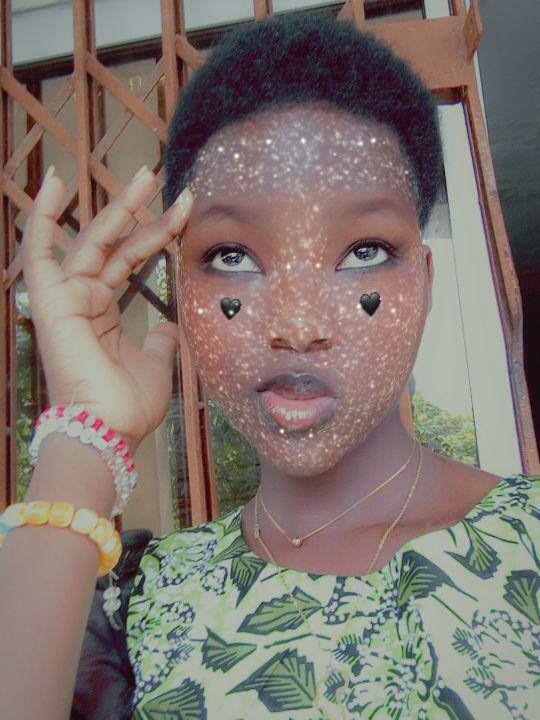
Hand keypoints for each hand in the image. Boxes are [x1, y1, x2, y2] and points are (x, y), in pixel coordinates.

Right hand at [21, 165, 192, 448]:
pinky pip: (41, 251)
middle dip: (139, 210)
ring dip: (117, 207)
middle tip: (159, 177)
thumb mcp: (157, 364)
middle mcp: (84, 300)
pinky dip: (44, 217)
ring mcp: (66, 298)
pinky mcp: (50, 300)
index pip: (131, 260)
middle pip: (114, 244)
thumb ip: (161, 339)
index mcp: (105, 314)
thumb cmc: (128, 404)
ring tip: (144, 175)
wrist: (108, 429)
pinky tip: (56, 182)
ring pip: (93, 241)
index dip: (156, 234)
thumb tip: (169, 325)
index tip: (184, 211)